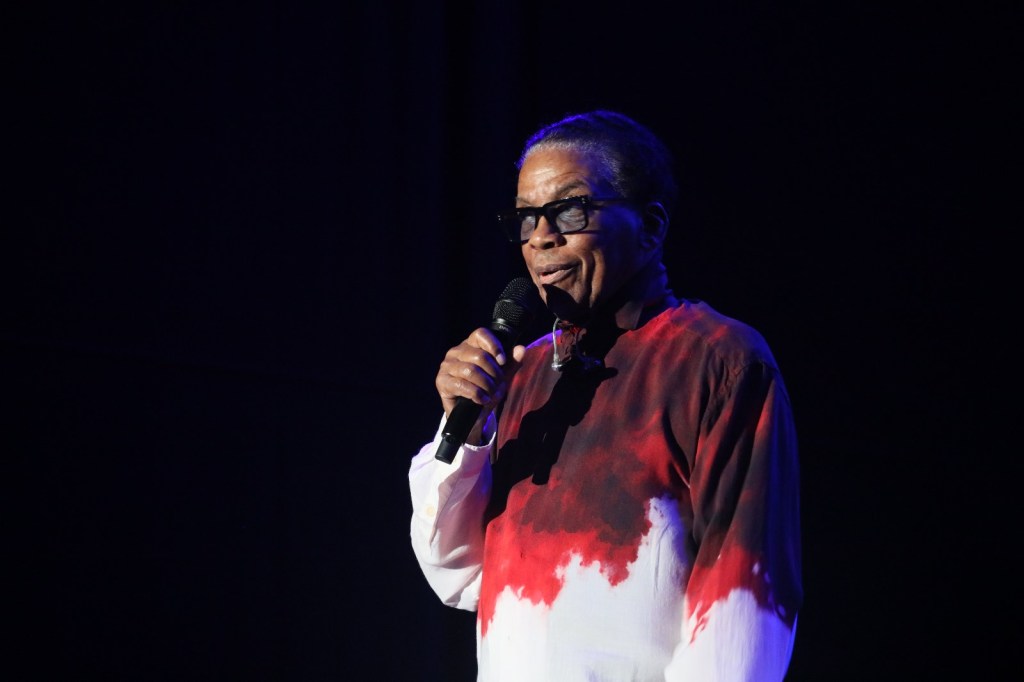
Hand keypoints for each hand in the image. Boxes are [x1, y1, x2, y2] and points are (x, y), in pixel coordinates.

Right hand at [435, 327, 525, 441]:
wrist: (472, 416)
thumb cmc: (485, 391)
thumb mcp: (501, 377)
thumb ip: (511, 363)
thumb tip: (521, 349)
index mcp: (470, 345)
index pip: (481, 334)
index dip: (494, 346)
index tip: (503, 361)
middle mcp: (456, 352)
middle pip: (480, 355)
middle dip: (494, 373)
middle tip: (499, 386)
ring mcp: (447, 366)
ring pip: (471, 370)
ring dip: (486, 385)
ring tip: (492, 394)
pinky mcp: (442, 381)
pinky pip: (462, 385)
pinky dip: (477, 394)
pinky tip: (482, 400)